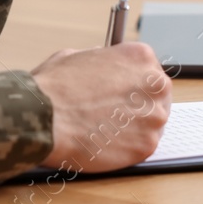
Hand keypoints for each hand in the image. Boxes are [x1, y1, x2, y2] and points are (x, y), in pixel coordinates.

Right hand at [30, 43, 171, 171]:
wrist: (45, 119)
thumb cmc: (55, 87)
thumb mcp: (77, 56)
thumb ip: (101, 60)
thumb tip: (105, 68)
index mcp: (141, 56)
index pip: (149, 70)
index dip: (134, 83)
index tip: (124, 92)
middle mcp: (155, 83)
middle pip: (157, 96)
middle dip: (139, 105)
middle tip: (116, 114)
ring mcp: (154, 116)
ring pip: (153, 123)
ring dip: (136, 127)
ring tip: (108, 130)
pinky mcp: (147, 145)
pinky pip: (144, 146)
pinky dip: (128, 147)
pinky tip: (108, 143)